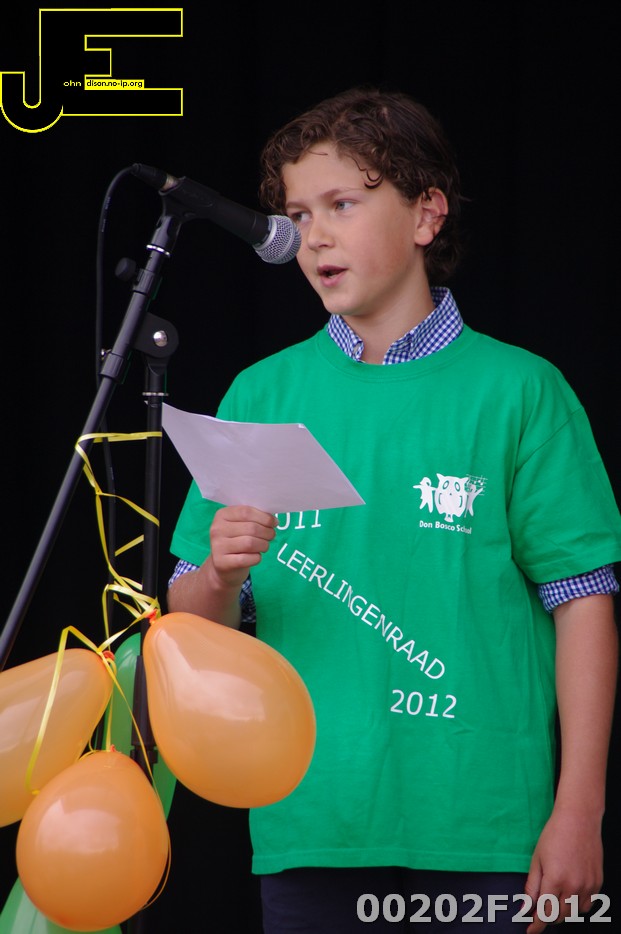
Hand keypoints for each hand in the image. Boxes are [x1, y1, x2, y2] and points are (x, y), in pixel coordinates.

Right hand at [208, 504, 276, 589]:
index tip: (274, 523)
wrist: (223, 566)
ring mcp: (218, 546)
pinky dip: (257, 558)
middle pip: (251, 528)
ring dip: (264, 545)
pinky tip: (256, 557)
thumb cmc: (237, 541)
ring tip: (265, 546)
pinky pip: (247, 559)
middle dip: (267, 532)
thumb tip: (272, 520)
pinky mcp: (221, 562)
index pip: (246, 512)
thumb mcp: (241, 525)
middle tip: (271, 536)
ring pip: (250, 543)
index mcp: (222, 515)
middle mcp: (217, 529)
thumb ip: (254, 519)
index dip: (265, 517)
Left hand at [524, 806, 602, 931]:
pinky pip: (587, 904)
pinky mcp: (597, 883)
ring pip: (574, 913)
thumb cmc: (554, 835)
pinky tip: (570, 893)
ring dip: (562, 911)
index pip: (544, 913)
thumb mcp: (536, 859)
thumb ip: (531, 887)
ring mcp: (587, 885)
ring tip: (555, 898)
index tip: (530, 930)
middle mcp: (573, 886)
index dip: (536, 925)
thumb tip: (525, 908)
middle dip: (548, 917)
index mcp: (554, 879)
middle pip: (559, 916)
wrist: (578, 820)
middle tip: (540, 909)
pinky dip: (577, 904)